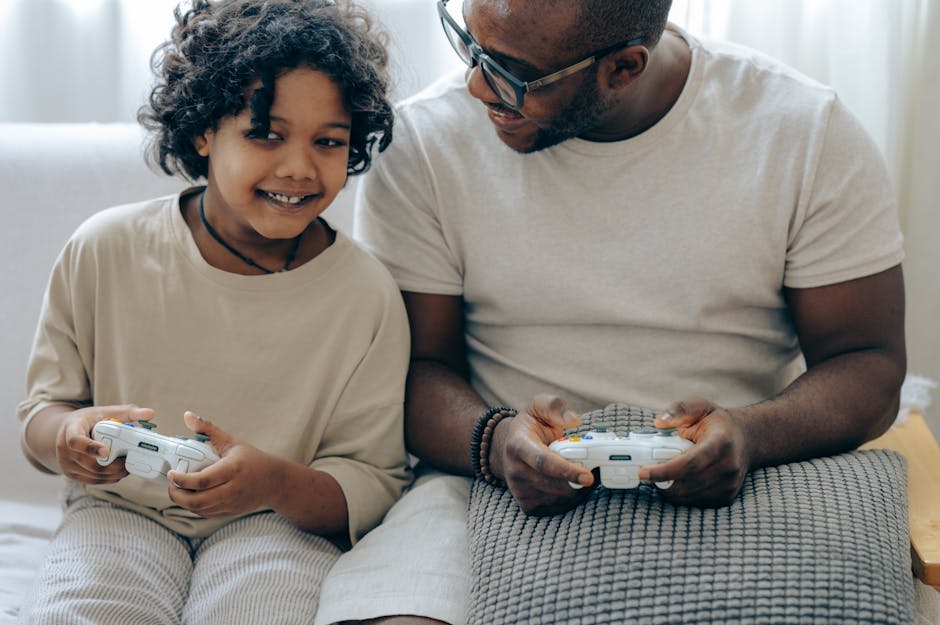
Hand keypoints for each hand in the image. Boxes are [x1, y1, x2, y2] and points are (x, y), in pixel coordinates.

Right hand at [55, 404, 154, 483]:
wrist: (68, 431)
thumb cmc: (89, 420)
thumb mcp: (106, 411)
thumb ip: (128, 412)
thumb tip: (150, 413)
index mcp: (71, 429)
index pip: (76, 441)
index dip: (91, 448)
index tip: (107, 451)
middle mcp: (63, 448)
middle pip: (89, 463)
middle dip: (113, 465)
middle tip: (130, 460)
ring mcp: (66, 463)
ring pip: (93, 474)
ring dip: (113, 473)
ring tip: (127, 466)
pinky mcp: (71, 475)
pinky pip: (92, 480)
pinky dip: (108, 478)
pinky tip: (119, 472)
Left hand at [167, 411, 280, 517]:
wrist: (274, 482)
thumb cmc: (252, 459)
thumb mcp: (231, 441)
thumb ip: (208, 429)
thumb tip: (187, 416)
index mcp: (233, 469)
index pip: (203, 480)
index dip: (182, 479)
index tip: (172, 473)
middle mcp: (233, 489)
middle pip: (197, 500)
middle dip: (177, 494)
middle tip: (171, 483)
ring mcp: (231, 503)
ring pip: (199, 509)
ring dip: (183, 501)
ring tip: (178, 488)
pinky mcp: (230, 512)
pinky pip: (205, 513)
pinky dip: (193, 506)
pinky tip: (191, 495)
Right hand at [493, 394, 595, 514]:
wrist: (508, 447)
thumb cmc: (530, 427)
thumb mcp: (539, 406)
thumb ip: (556, 407)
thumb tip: (574, 421)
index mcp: (518, 445)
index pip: (544, 462)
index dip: (567, 470)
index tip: (589, 476)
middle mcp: (515, 470)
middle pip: (555, 484)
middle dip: (579, 481)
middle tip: (596, 469)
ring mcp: (520, 490)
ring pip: (559, 498)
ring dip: (578, 490)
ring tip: (583, 473)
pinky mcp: (527, 504)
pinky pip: (557, 507)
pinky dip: (571, 498)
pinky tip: (573, 484)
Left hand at [637, 398, 750, 506]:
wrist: (745, 439)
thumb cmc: (718, 423)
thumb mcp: (700, 407)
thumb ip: (679, 410)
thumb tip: (659, 421)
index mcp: (721, 442)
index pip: (690, 463)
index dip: (664, 470)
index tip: (642, 472)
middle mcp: (728, 466)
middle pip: (687, 483)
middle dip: (661, 481)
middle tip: (645, 472)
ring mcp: (729, 484)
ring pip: (689, 496)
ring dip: (668, 489)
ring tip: (659, 475)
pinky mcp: (726, 497)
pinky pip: (696, 501)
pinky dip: (681, 494)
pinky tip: (675, 481)